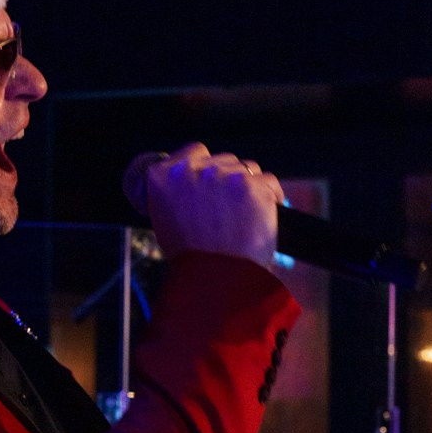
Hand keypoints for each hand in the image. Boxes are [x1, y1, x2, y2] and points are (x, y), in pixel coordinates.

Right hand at [145, 142, 283, 267]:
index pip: (192, 152)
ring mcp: (223, 176)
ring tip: (243, 217)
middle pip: (221, 159)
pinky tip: (261, 216)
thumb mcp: (166, 222)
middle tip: (227, 210)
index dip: (204, 166)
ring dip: (247, 186)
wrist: (217, 281)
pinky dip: (269, 196)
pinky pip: (267, 181)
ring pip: (245, 168)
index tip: (208, 180)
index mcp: (162, 177)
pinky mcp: (252, 185)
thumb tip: (196, 184)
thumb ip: (178, 194)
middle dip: (227, 179)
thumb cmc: (193, 259)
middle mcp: (190, 170)